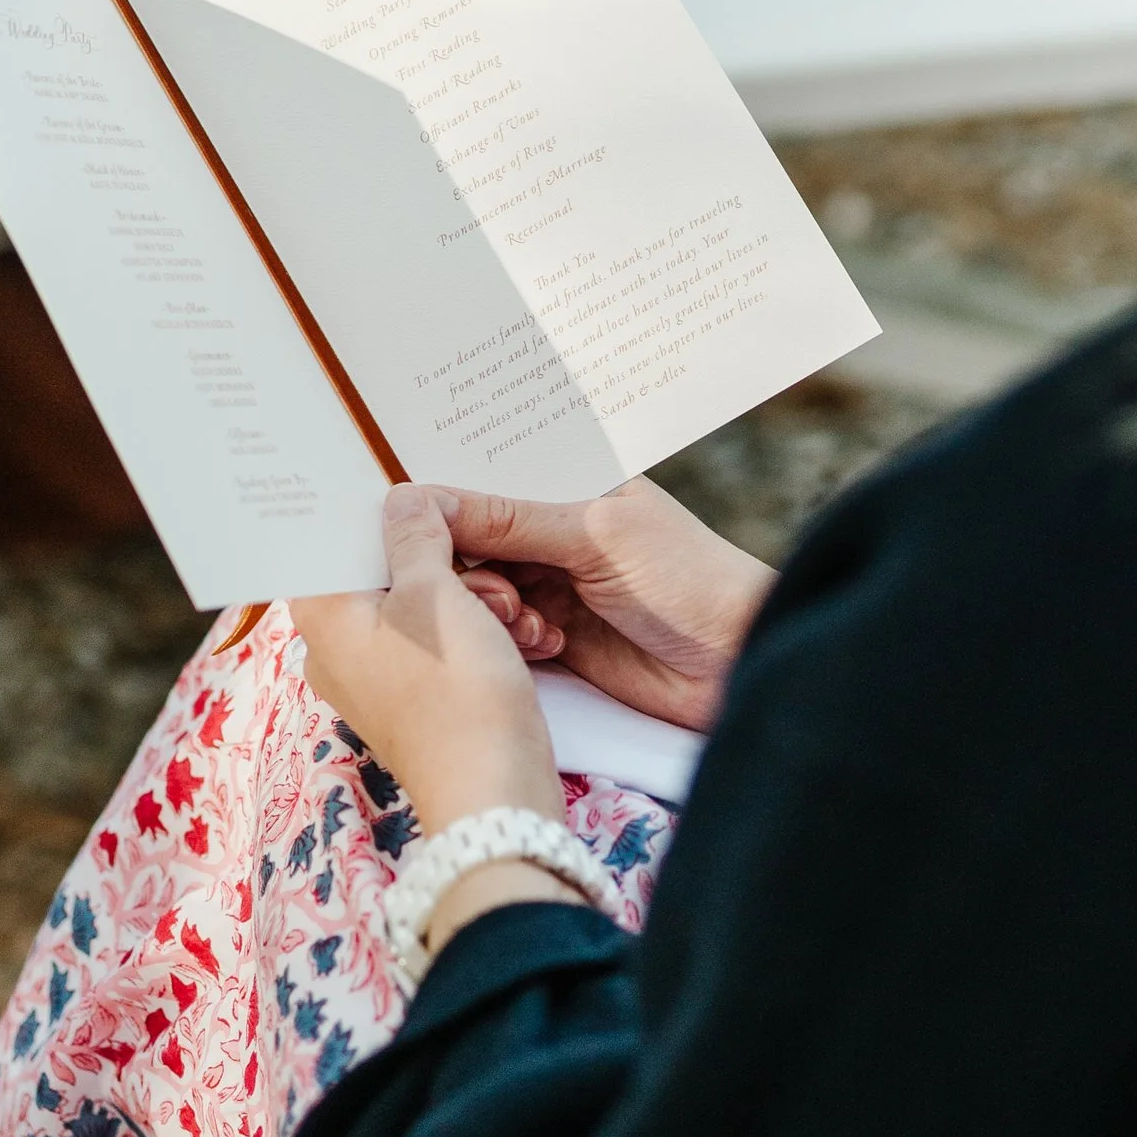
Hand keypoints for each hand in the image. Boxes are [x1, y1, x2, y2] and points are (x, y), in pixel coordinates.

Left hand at [293, 485, 565, 840]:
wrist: (494, 790)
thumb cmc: (455, 689)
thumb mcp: (434, 591)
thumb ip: (414, 534)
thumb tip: (402, 498)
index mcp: (322, 617)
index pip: (330, 541)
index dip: (378, 516)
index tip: (420, 499)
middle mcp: (338, 648)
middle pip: (385, 571)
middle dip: (446, 562)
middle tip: (487, 576)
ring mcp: (379, 678)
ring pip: (423, 605)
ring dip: (475, 598)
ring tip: (514, 615)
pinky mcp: (419, 699)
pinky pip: (443, 642)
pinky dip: (479, 631)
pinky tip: (523, 637)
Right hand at [435, 477, 772, 732]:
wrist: (739, 661)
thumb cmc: (685, 577)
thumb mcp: (594, 534)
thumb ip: (508, 519)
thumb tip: (417, 500)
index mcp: (565, 481)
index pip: (481, 474)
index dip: (440, 492)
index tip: (398, 513)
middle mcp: (549, 528)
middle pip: (465, 536)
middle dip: (462, 562)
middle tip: (493, 591)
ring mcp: (548, 583)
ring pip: (474, 588)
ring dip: (488, 606)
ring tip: (525, 620)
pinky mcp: (551, 636)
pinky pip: (498, 632)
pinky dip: (510, 640)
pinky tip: (548, 645)